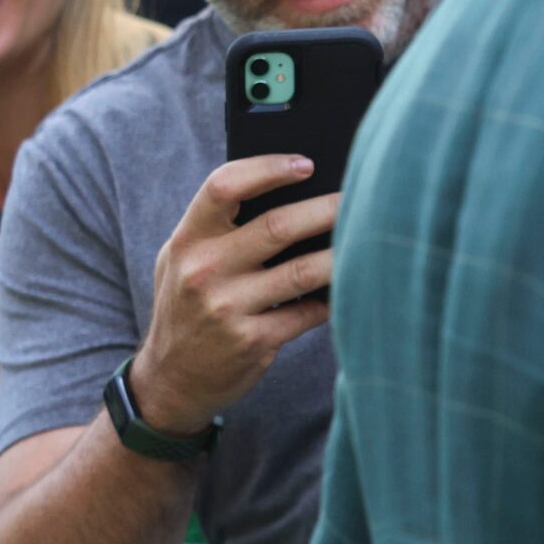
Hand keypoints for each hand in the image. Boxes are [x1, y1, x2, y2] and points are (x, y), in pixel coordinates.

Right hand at [129, 157, 338, 435]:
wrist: (170, 379)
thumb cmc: (188, 305)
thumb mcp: (181, 260)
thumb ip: (219, 227)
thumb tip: (293, 190)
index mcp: (187, 240)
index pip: (224, 187)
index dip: (268, 168)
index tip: (307, 163)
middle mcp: (204, 271)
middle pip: (278, 226)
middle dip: (328, 208)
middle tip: (362, 196)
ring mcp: (228, 309)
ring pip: (304, 270)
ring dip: (344, 252)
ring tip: (372, 236)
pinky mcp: (254, 341)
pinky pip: (310, 311)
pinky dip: (335, 296)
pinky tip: (353, 283)